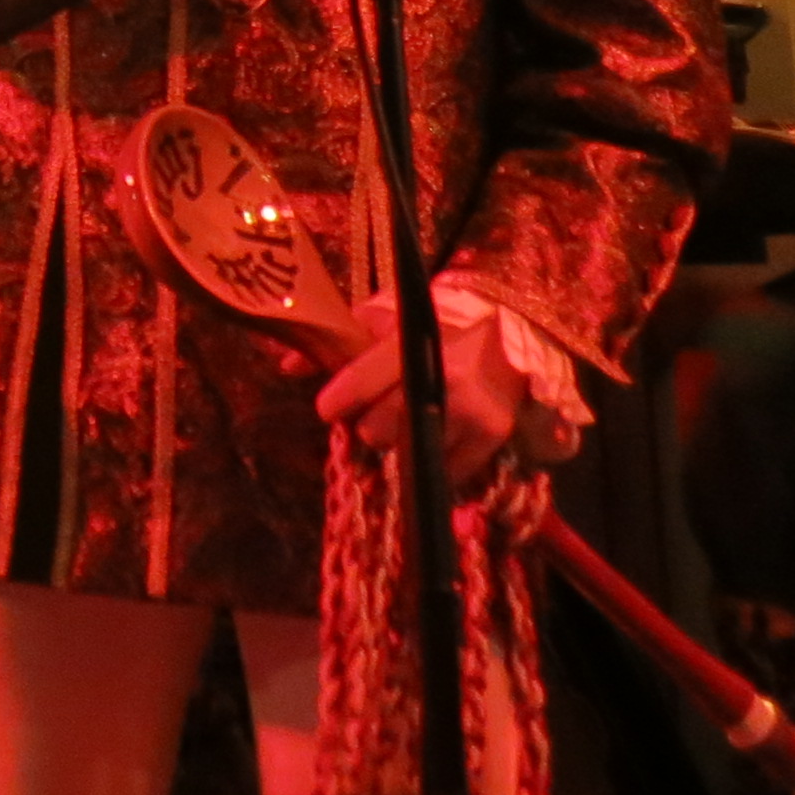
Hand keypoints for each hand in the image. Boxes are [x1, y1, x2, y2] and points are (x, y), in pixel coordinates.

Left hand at [316, 290, 531, 488]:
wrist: (508, 334)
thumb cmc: (434, 326)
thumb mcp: (384, 321)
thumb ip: (337, 342)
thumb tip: (286, 366)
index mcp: (411, 344)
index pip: (358, 385)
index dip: (336, 403)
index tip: (329, 409)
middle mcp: (442, 380)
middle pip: (376, 430)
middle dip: (367, 425)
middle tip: (374, 414)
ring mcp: (470, 413)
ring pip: (406, 454)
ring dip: (398, 444)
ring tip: (403, 425)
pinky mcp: (491, 439)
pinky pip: (443, 472)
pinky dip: (430, 463)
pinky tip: (430, 442)